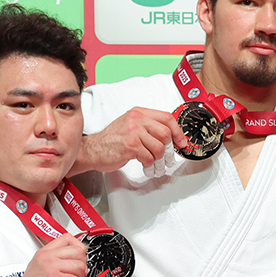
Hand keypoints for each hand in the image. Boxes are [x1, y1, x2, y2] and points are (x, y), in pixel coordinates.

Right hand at [1, 234, 87, 276]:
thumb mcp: (41, 266)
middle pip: (79, 252)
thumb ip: (57, 258)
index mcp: (44, 252)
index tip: (76, 259)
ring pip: (81, 267)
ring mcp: (51, 268)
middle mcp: (47, 257)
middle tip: (73, 276)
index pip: (68, 238)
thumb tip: (79, 256)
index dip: (78, 249)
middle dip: (81, 266)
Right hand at [69, 107, 186, 174]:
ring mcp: (133, 132)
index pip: (167, 117)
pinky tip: (144, 163)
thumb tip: (171, 136)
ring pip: (159, 147)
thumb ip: (149, 127)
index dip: (178, 131)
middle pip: (165, 133)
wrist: (93, 149)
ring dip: (158, 158)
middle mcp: (137, 120)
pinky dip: (149, 164)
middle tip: (167, 157)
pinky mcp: (130, 146)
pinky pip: (149, 157)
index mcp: (139, 113)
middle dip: (168, 149)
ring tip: (152, 161)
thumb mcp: (131, 125)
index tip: (181, 142)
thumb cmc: (112, 140)